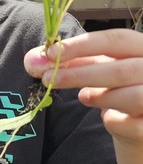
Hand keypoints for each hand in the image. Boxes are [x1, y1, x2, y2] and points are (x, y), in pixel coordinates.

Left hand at [26, 28, 142, 142]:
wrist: (141, 124)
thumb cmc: (118, 88)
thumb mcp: (98, 69)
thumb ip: (70, 63)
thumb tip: (32, 60)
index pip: (117, 39)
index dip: (82, 45)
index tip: (51, 53)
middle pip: (121, 69)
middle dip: (79, 75)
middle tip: (48, 79)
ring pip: (132, 96)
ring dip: (100, 97)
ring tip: (85, 96)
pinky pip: (132, 124)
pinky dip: (113, 121)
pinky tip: (109, 117)